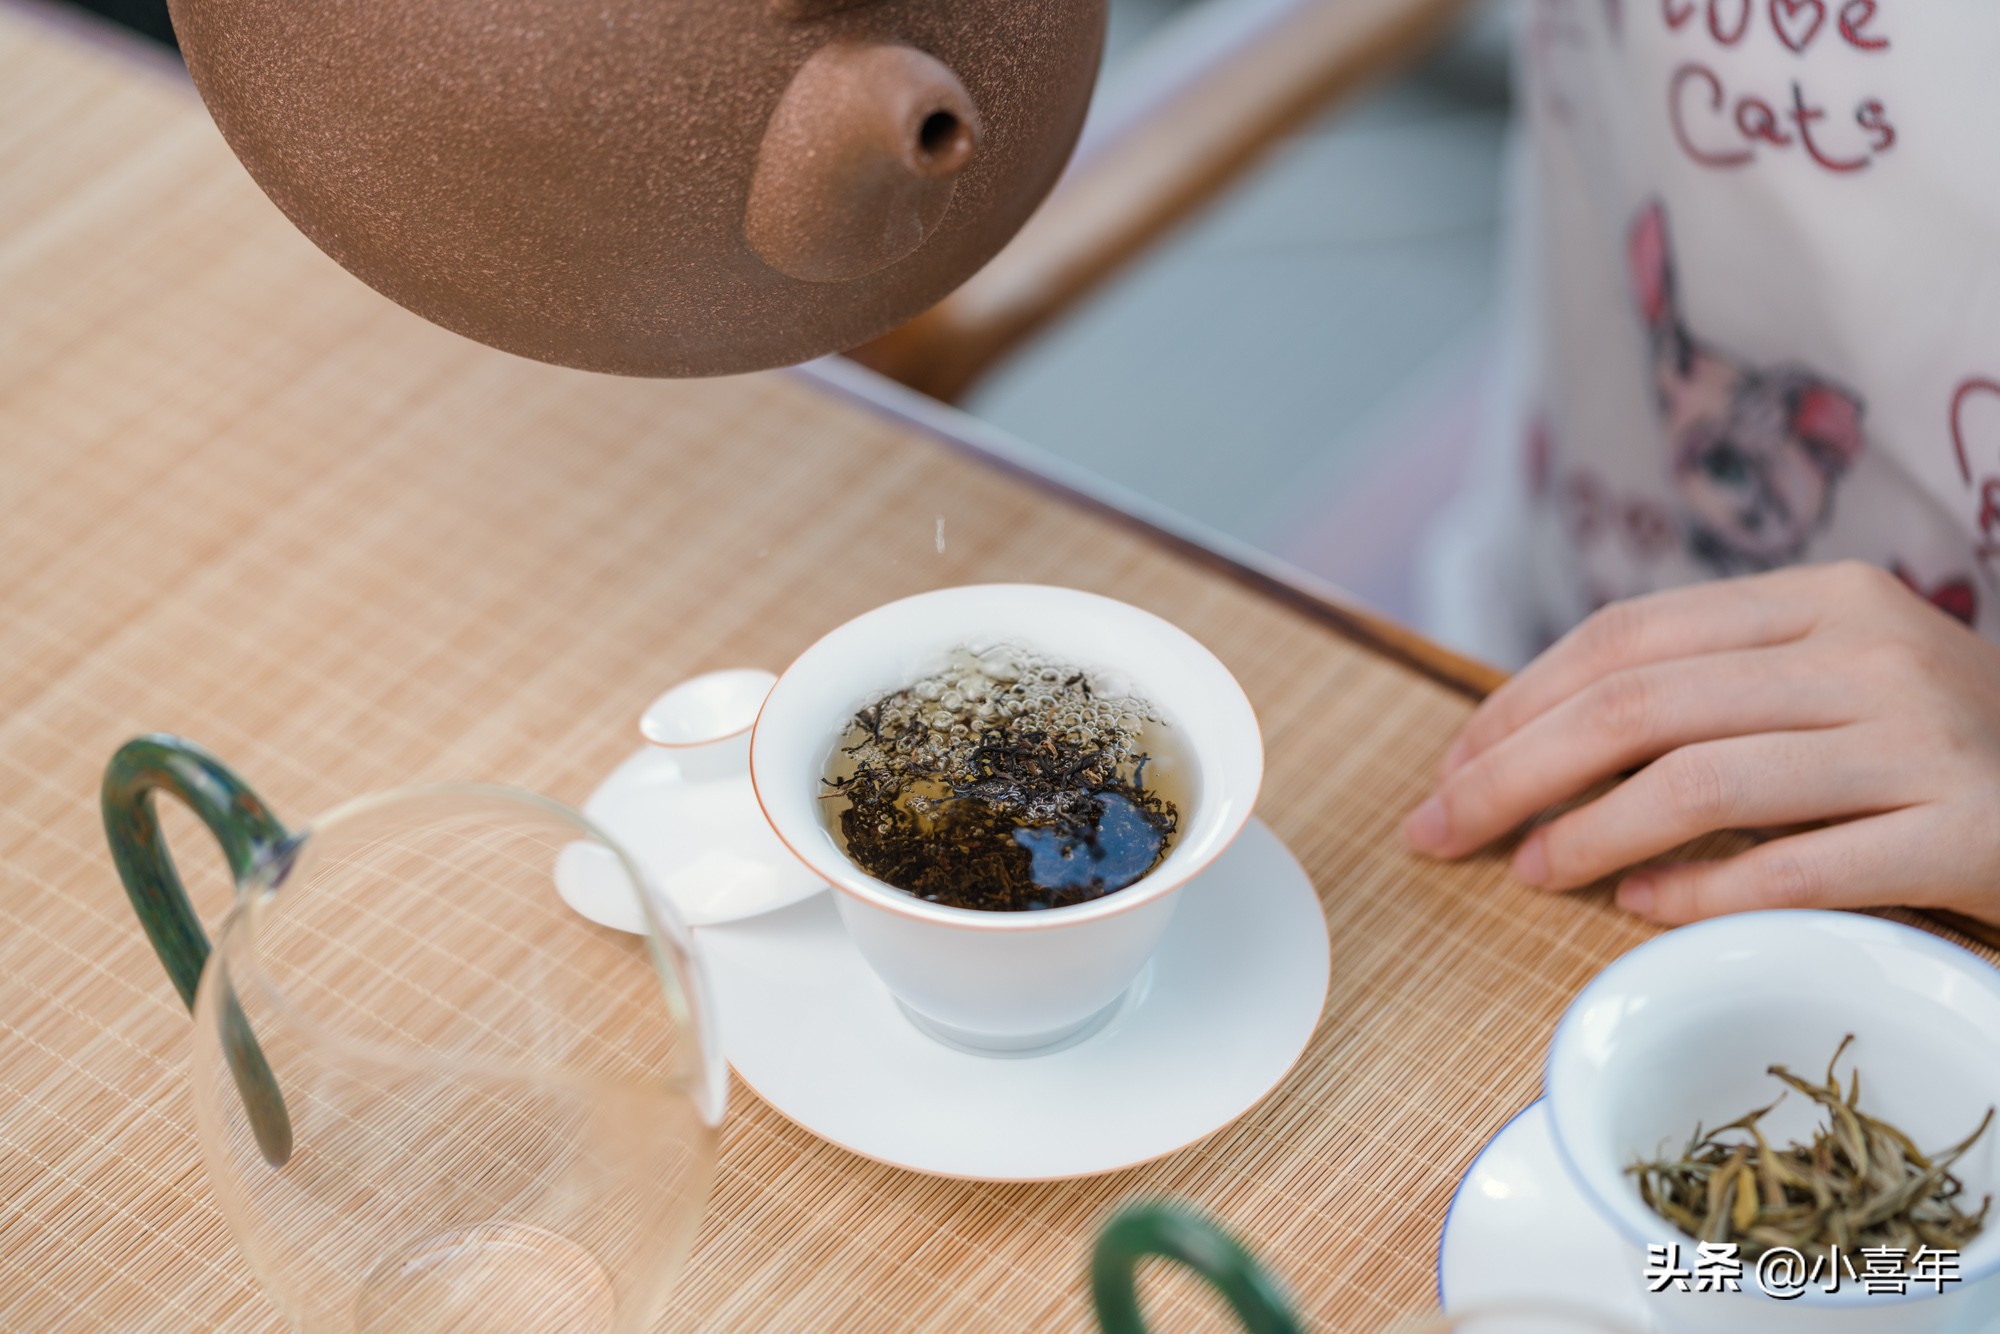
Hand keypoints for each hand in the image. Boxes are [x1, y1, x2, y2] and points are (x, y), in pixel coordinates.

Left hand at [1403, 562, 1999, 926]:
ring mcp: (1918, 739)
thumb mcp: (1837, 679)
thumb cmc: (1944, 746)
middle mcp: (1866, 652)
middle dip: (1514, 768)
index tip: (1452, 765)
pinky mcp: (1962, 830)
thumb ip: (1717, 688)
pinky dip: (1702, 892)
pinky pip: (1798, 865)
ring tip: (1524, 872)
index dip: (1519, 701)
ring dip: (1588, 832)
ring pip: (1702, 779)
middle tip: (1440, 829)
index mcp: (1821, 600)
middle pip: (1638, 702)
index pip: (1626, 636)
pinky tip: (1638, 911)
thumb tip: (1541, 742)